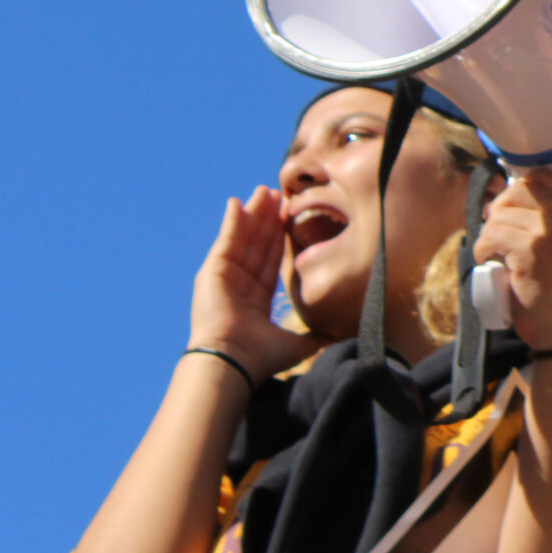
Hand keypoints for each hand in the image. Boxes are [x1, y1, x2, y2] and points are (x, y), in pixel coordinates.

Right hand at [189, 186, 326, 383]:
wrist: (234, 361)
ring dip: (253, 214)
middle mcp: (239, 286)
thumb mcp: (297, 345)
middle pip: (257, 245)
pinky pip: (226, 240)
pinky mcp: (212, 271)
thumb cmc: (262, 356)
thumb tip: (339, 337)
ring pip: (243, 238)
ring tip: (263, 191)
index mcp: (256, 301)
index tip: (290, 219)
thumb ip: (317, 337)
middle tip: (279, 195)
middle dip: (268, 220)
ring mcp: (224, 277)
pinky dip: (231, 221)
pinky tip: (238, 202)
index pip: (270, 262)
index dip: (279, 239)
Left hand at [473, 167, 551, 349]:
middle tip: (495, 232)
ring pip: (500, 215)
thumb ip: (546, 221)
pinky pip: (492, 235)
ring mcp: (550, 230)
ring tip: (494, 254)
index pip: (542, 177)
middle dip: (499, 208)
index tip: (507, 209)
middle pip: (518, 189)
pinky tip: (490, 262)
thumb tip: (504, 200)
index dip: (517, 189)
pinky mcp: (531, 249)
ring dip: (488, 235)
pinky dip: (484, 249)